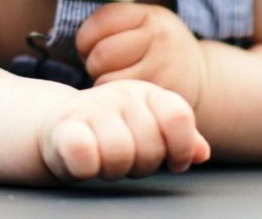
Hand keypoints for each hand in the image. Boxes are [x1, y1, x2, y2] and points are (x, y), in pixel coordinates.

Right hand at [39, 80, 209, 180]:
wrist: (58, 124)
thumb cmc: (112, 129)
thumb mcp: (150, 127)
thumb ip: (179, 138)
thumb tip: (202, 153)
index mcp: (146, 92)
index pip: (178, 116)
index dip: (180, 147)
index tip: (173, 162)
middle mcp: (120, 95)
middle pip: (151, 146)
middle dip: (143, 165)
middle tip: (129, 161)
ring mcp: (90, 109)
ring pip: (119, 153)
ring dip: (115, 169)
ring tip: (106, 162)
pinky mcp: (62, 128)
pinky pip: (83, 151)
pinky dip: (87, 163)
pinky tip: (86, 162)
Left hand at [77, 2, 206, 107]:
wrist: (203, 78)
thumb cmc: (160, 48)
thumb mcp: (146, 21)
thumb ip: (116, 22)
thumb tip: (77, 37)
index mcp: (150, 15)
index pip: (101, 21)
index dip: (86, 37)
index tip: (90, 46)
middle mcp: (159, 38)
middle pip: (101, 53)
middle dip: (93, 61)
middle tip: (101, 66)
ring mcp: (162, 68)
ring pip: (106, 78)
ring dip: (102, 81)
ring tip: (114, 78)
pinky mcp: (160, 95)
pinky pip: (119, 98)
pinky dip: (113, 97)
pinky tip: (122, 93)